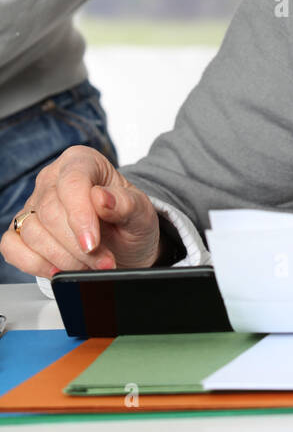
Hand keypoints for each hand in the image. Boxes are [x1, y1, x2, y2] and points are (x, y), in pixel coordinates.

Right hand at [0, 145, 159, 278]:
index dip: (80, 216)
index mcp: (82, 161)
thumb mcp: (141, 212)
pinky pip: (12, 247)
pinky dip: (35, 264)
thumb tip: (102, 198)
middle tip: (104, 262)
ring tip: (90, 267)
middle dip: (77, 246)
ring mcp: (33, 204)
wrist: (124, 244)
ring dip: (62, 259)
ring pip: (32, 232)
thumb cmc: (129, 221)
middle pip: (51, 212)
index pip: (73, 182)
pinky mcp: (21, 230)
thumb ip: (125, 203)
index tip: (93, 244)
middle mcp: (52, 179)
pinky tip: (60, 269)